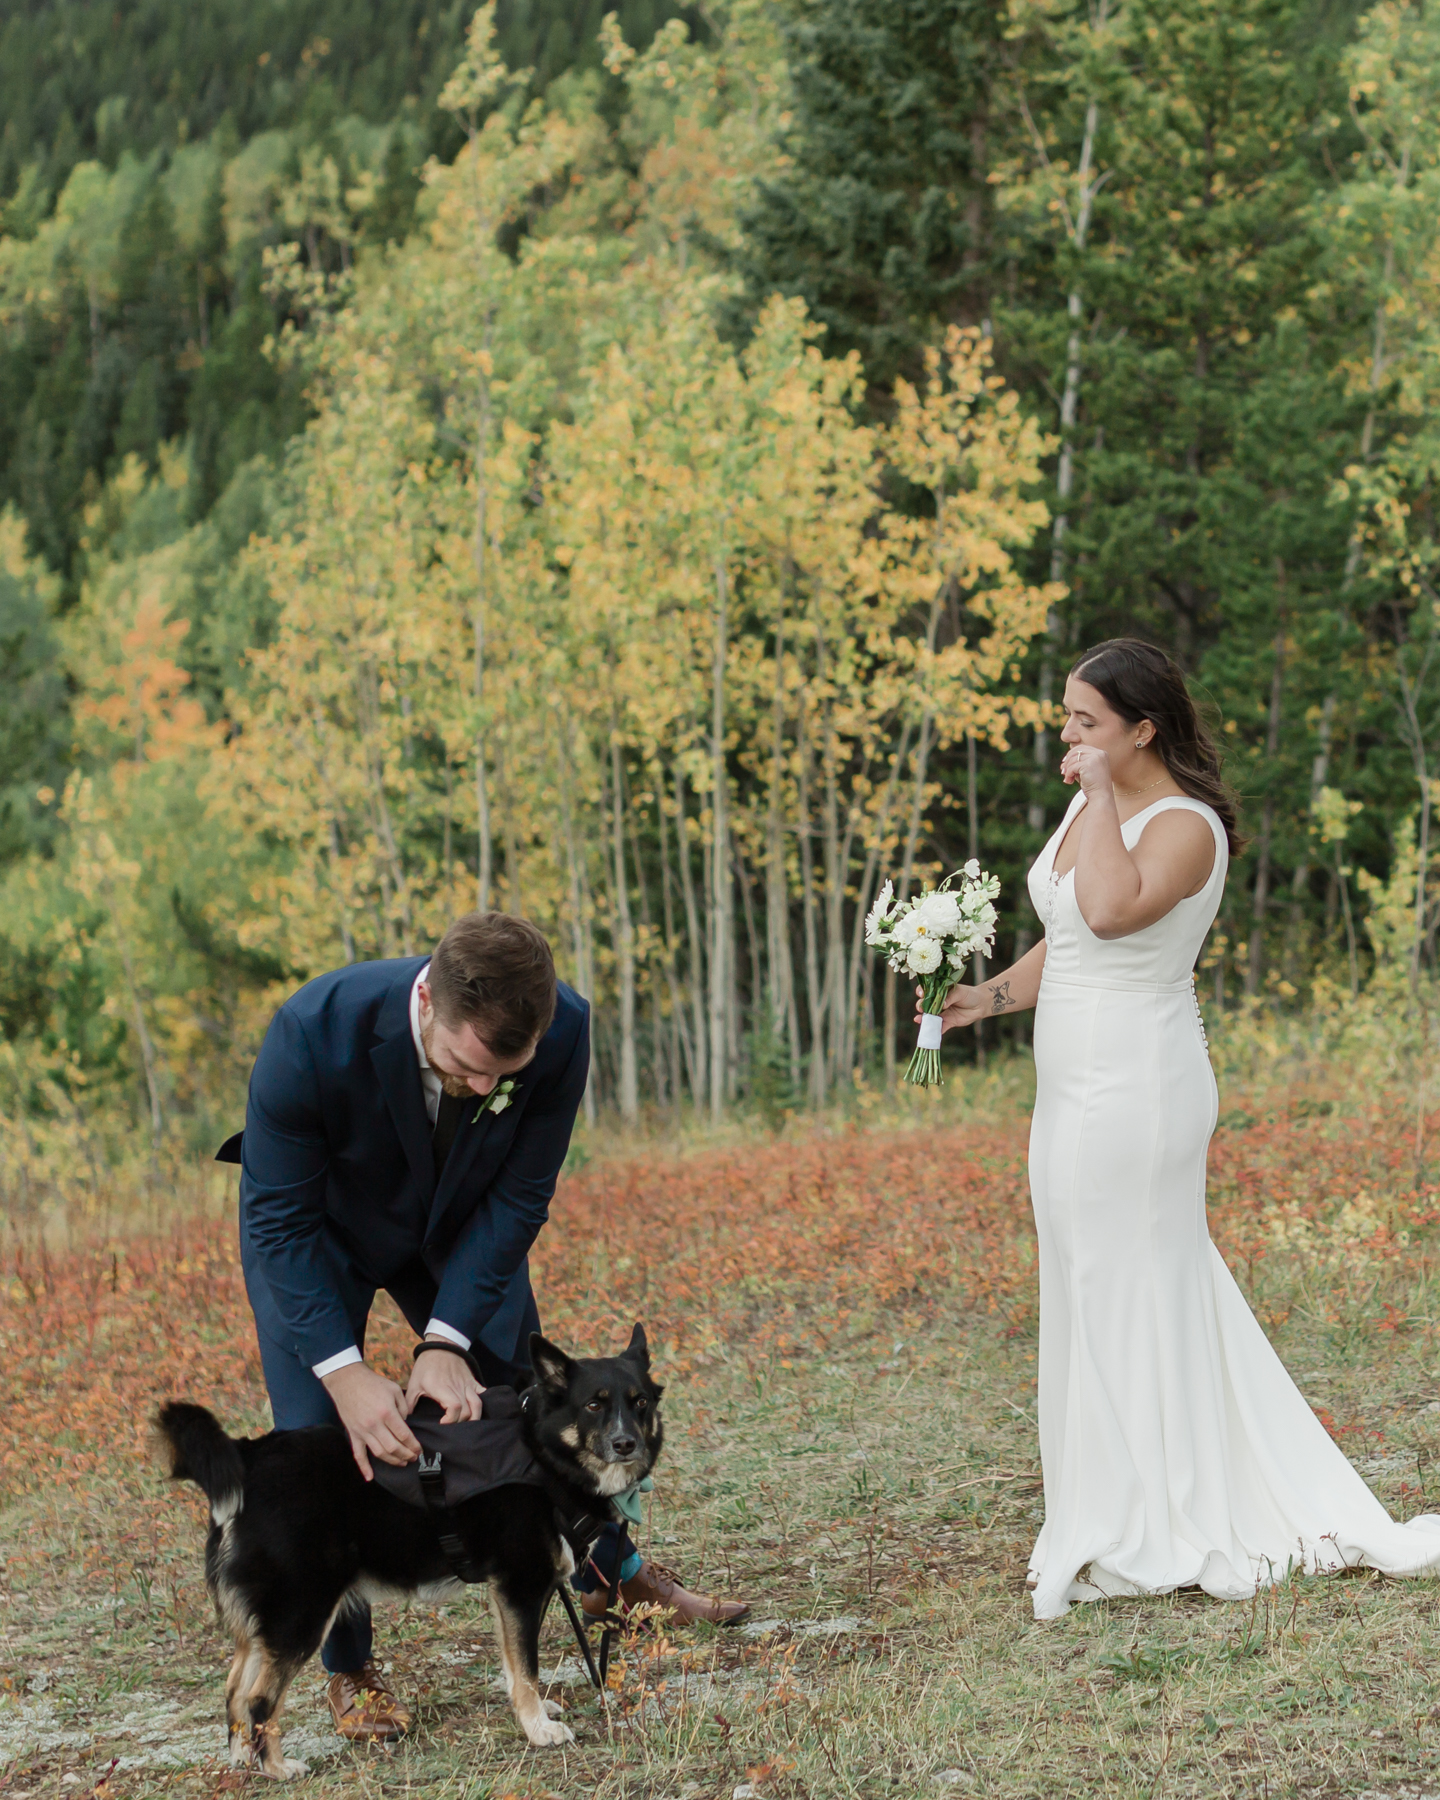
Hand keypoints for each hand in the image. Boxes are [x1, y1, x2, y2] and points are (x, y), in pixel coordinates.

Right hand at [320, 1361, 421, 1480]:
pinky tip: (370, 1477)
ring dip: (392, 1461)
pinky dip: (363, 1467)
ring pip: (379, 1453)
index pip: (404, 1435)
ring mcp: (362, 1431)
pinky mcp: (353, 1433)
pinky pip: (358, 1454)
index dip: (414, 1445)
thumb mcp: (394, 1389)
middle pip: (393, 1448)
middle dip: (406, 1455)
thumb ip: (403, 1407)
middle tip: (414, 1457)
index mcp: (387, 1413)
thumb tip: (406, 1423)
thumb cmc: (373, 1383)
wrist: (347, 1380)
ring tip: (402, 1463)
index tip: (419, 1449)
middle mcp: (374, 1424)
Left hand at [405, 1343, 484, 1424]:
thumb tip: (405, 1419)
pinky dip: (482, 1404)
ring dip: (473, 1417)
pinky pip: (483, 1394)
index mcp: (442, 1388)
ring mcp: (467, 1384)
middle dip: (460, 1423)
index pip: (455, 1407)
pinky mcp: (472, 1381)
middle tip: (450, 1426)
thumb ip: (409, 1402)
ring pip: (477, 1405)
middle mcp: (457, 1387)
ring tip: (465, 1424)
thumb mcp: (414, 1383)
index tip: (442, 1424)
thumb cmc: (426, 1365)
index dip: (451, 1420)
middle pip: (467, 1411)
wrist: (441, 1345)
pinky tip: (476, 1411)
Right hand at [914, 983, 987, 1033]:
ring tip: (918, 1020)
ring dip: (923, 1019)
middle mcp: (938, 1003)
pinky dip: (935, 1030)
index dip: (921, 992)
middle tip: (921, 1008)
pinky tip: (930, 1032)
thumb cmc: (969, 994)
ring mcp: (942, 1013)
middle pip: (925, 1004)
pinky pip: (940, 1027)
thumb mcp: (959, 992)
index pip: (926, 990)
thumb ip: (950, 997)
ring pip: (930, 1017)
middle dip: (920, 1006)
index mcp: (939, 992)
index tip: (921, 994)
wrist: (981, 1005)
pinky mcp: (948, 1022)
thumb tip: (943, 1004)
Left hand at [1059, 744, 1112, 793]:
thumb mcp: (1086, 772)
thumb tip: (1063, 763)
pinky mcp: (1089, 764)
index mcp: (1101, 753)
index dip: (1071, 754)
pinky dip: (1068, 774)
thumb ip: (1077, 764)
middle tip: (1063, 771)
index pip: (1082, 748)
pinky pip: (1073, 767)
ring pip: (1073, 759)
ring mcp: (1095, 758)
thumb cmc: (1094, 786)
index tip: (1064, 763)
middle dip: (1067, 761)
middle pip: (1077, 751)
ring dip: (1067, 770)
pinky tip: (1069, 781)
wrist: (1101, 796)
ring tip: (1067, 779)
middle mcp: (1099, 753)